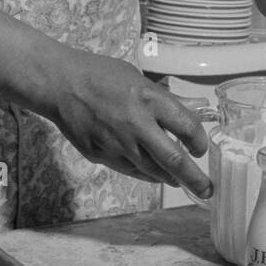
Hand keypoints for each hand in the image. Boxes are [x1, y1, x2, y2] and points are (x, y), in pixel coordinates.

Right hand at [45, 49, 210, 196]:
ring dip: (169, 177)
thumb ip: (164, 99)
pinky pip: (130, 170)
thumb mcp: (138, 79)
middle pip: (173, 159)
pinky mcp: (101, 156)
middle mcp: (136, 124)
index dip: (199, 142)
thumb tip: (194, 109)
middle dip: (194, 178)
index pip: (187, 127)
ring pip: (152, 170)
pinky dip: (145, 173)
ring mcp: (117, 144)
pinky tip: (153, 172)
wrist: (59, 84)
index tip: (202, 148)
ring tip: (179, 180)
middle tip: (206, 190)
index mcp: (149, 99)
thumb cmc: (99, 75)